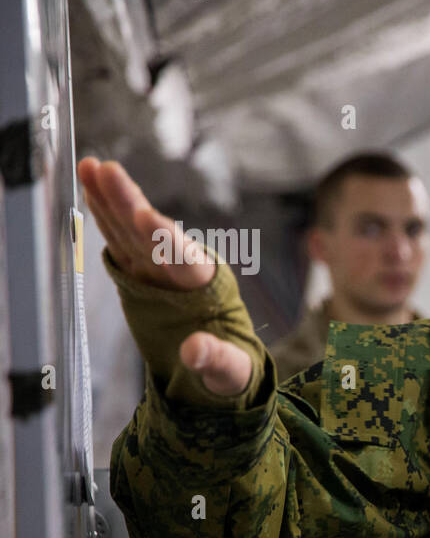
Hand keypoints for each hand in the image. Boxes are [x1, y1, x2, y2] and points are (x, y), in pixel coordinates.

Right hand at [78, 157, 252, 395]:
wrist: (221, 360)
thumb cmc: (229, 368)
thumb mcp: (231, 372)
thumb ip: (217, 360)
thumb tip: (195, 352)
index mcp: (205, 289)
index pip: (184, 260)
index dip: (165, 240)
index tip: (146, 217)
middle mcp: (180, 270)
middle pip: (153, 234)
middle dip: (130, 203)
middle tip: (107, 170)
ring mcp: (158, 268)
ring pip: (131, 229)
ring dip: (112, 199)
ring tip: (91, 166)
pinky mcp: (140, 271)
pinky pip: (120, 238)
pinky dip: (105, 215)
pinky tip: (90, 186)